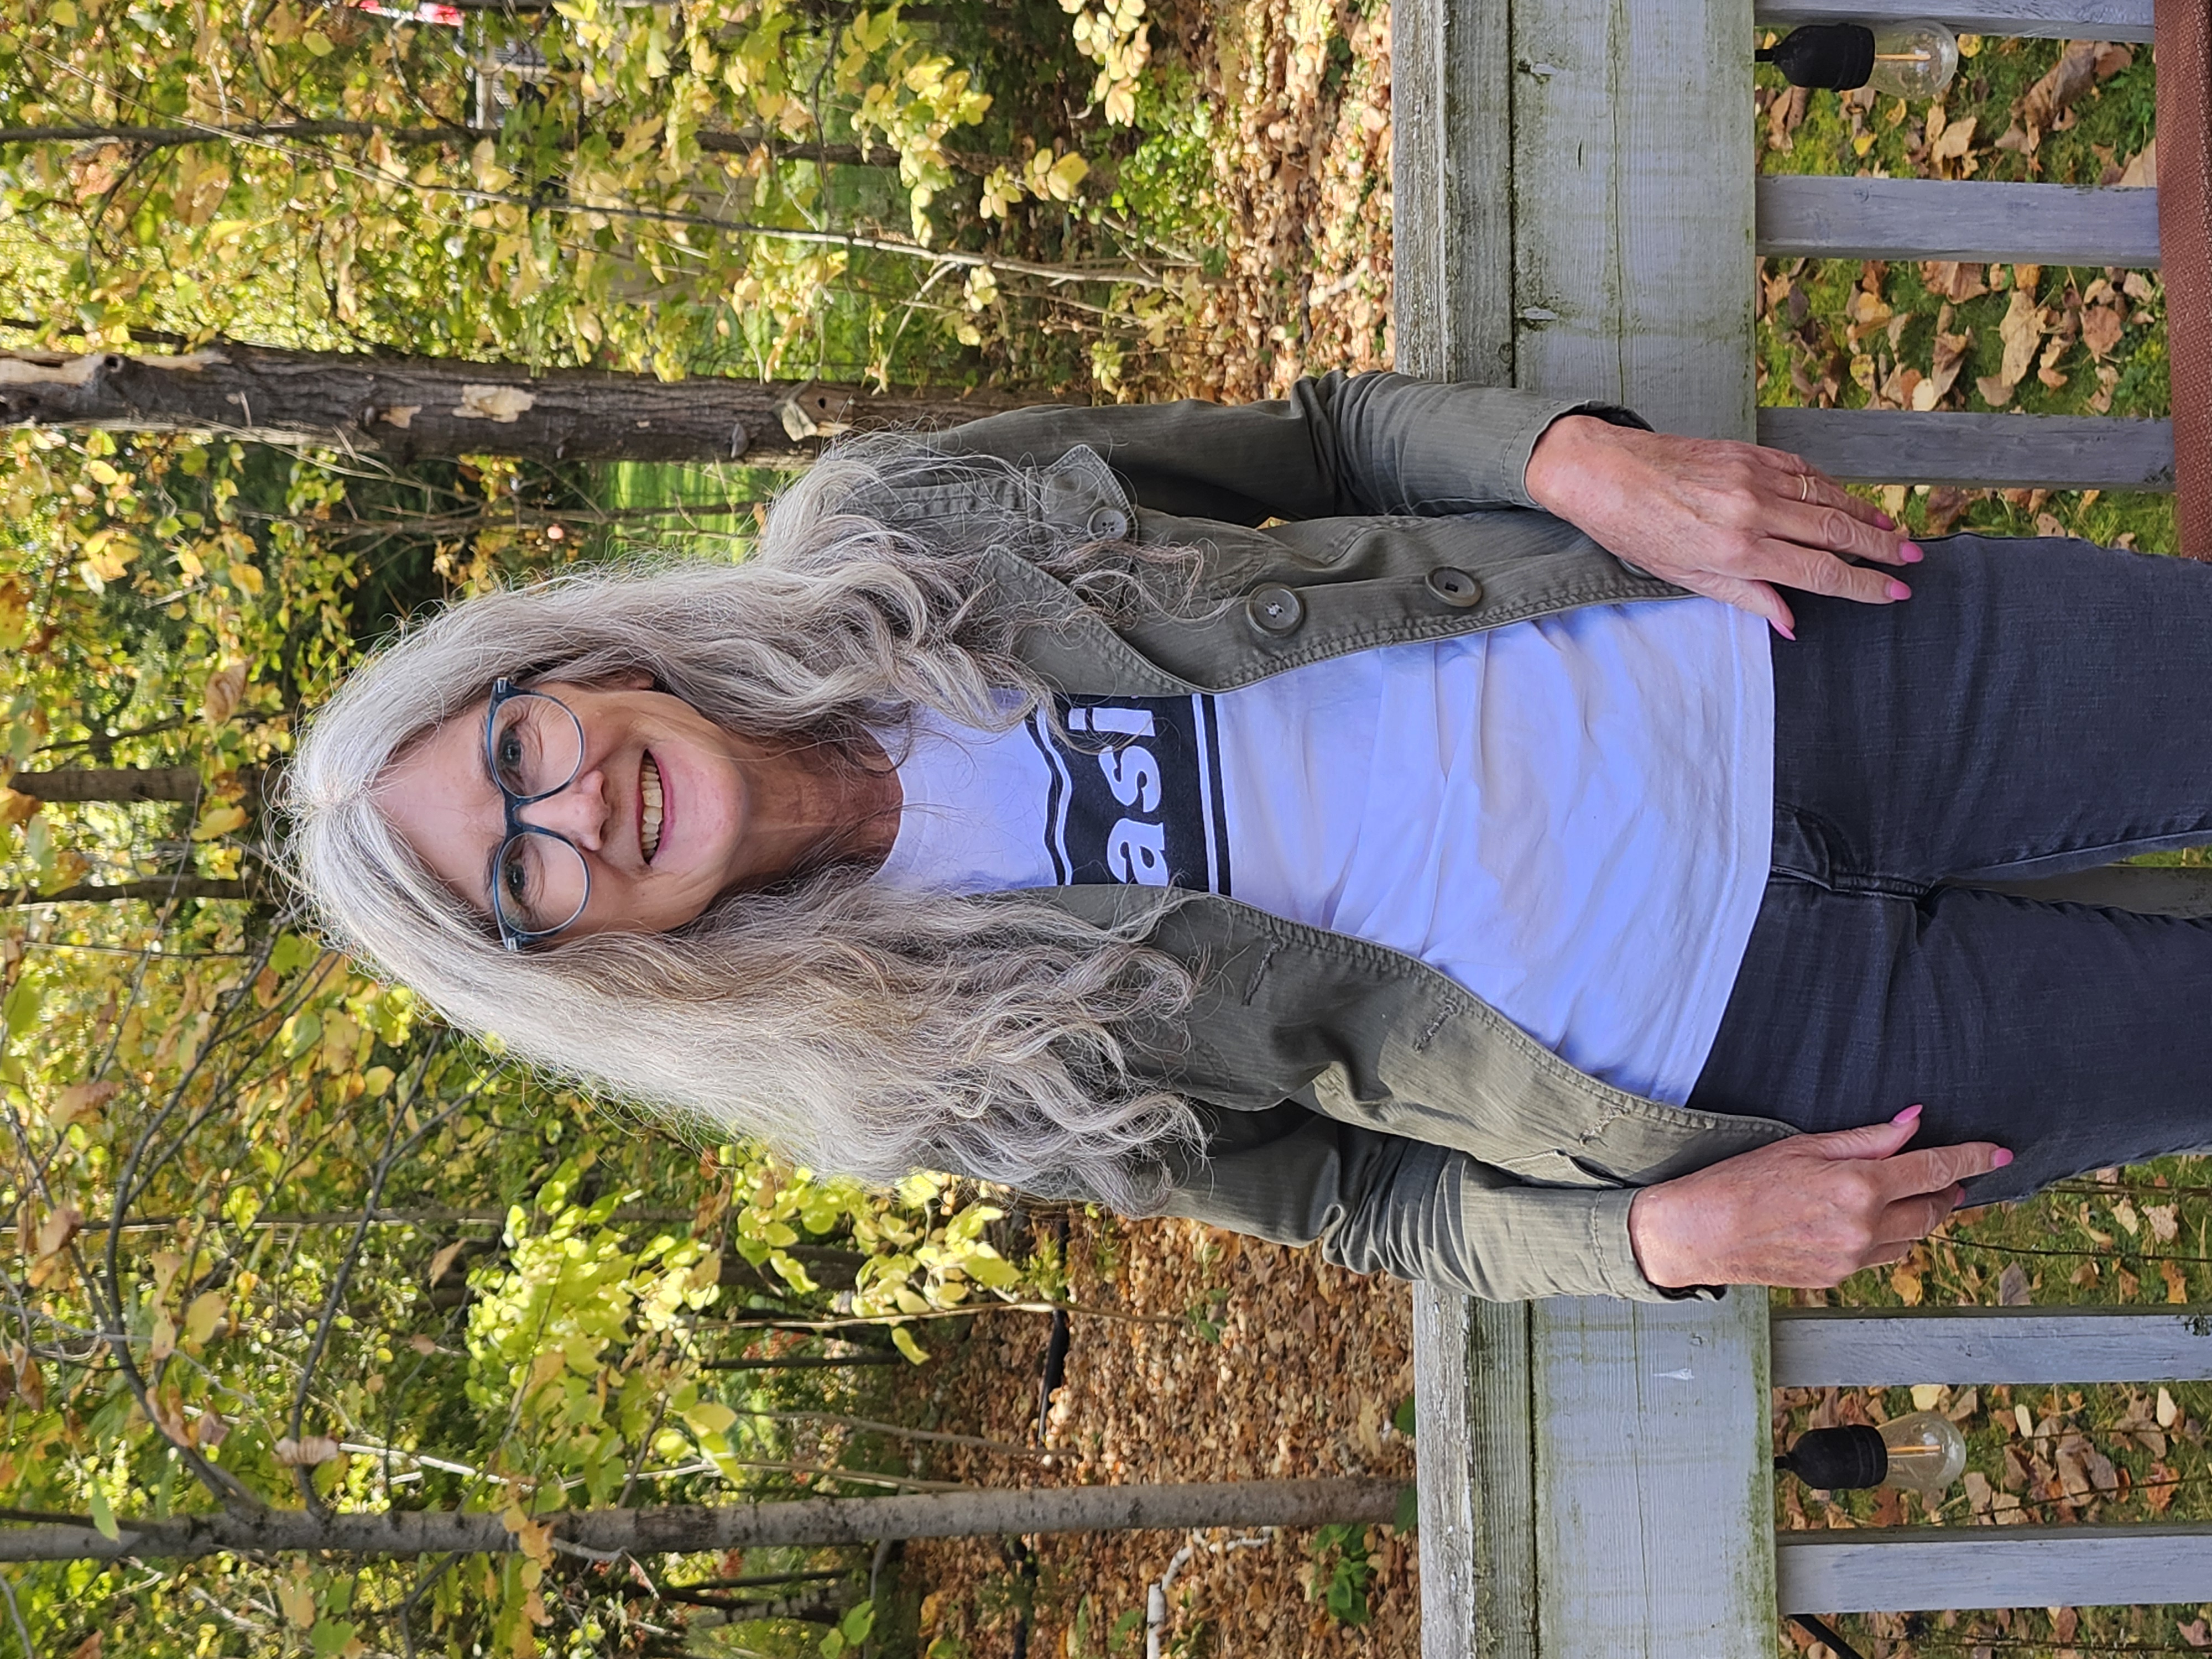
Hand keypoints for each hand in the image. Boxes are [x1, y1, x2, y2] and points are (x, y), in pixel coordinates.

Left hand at [1523, 415, 1922, 638]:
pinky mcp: (1749, 451)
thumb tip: (1790, 621)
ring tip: (1894, 534)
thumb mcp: (1686, 576)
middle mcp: (1753, 510)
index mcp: (1738, 548)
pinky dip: (1832, 487)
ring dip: (1866, 516)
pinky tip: (1848, 500)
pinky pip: (1804, 471)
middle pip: (1837, 531)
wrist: (1603, 471)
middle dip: (1882, 549)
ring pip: (1828, 497)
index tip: (1895, 593)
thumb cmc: (1635, 528)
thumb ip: (1745, 596)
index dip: (1863, 584)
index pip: (1819, 571)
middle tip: (1914, 561)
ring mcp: (1754, 475)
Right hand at [1626, 1105, 2011, 1288]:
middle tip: (1950, 1175)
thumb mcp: (1805, 1145)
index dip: (1972, 1159)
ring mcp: (1855, 1257)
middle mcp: (1866, 1226)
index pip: (1935, 1168)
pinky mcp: (1841, 1277)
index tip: (1999, 1154)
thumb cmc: (1744, 1180)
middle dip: (1949, 1189)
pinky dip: (1891, 1235)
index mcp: (1859, 1185)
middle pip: (1934, 1208)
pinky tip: (1872, 1221)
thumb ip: (1867, 1138)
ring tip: (1912, 1196)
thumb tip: (1914, 1124)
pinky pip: (1884, 1255)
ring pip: (1913, 1236)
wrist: (1703, 1233)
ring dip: (1922, 1215)